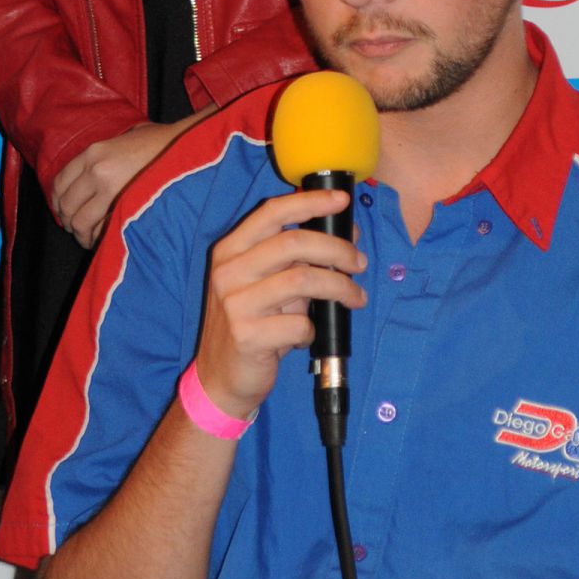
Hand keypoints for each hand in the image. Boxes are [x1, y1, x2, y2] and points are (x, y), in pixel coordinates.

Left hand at [52, 112, 211, 247]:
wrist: (189, 146)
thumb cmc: (163, 142)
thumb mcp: (127, 138)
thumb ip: (106, 155)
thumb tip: (93, 176)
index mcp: (93, 152)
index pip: (59, 182)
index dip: (58, 201)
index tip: (64, 210)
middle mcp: (95, 169)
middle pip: (66, 204)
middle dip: (69, 221)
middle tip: (78, 228)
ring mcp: (109, 187)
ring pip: (79, 220)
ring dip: (81, 233)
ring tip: (89, 238)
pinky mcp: (124, 204)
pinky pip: (99, 228)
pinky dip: (97, 238)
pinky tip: (102, 239)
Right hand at [193, 189, 366, 422]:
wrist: (219, 377)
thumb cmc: (251, 323)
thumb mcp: (263, 283)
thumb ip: (295, 258)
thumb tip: (346, 233)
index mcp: (230, 250)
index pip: (272, 212)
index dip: (310, 202)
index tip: (342, 201)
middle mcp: (228, 272)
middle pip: (294, 243)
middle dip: (337, 248)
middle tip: (359, 262)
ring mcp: (234, 304)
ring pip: (303, 280)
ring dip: (339, 287)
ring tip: (354, 297)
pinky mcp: (246, 336)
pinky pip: (299, 324)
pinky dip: (313, 329)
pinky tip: (307, 335)